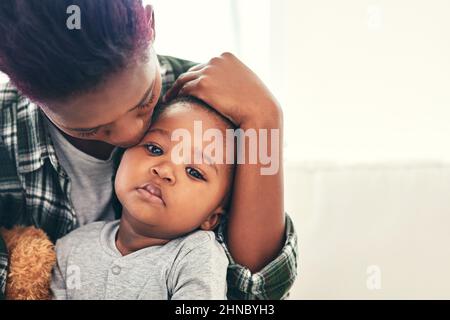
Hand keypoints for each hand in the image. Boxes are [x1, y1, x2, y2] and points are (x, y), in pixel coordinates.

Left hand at [163, 52, 281, 127]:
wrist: (260, 110)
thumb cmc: (256, 102)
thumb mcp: (246, 82)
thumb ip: (234, 78)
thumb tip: (225, 86)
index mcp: (226, 56)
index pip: (206, 65)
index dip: (198, 76)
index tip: (191, 85)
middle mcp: (216, 60)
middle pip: (193, 70)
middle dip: (186, 82)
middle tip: (176, 92)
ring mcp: (208, 71)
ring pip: (184, 79)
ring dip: (176, 88)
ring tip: (170, 97)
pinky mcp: (202, 85)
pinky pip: (183, 89)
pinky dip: (176, 94)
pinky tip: (173, 102)